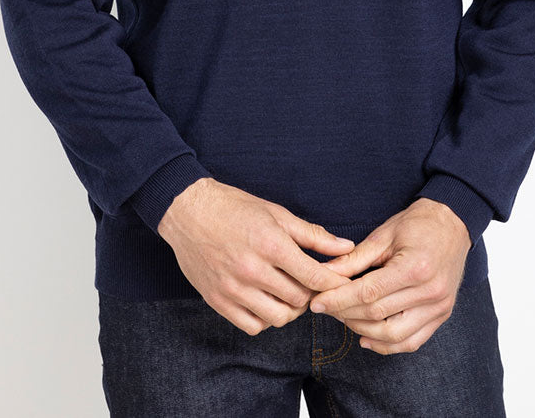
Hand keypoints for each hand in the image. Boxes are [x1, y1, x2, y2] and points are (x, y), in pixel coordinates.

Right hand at [157, 178, 357, 334]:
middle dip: (311, 293)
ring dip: (290, 308)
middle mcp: (252, 270)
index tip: (340, 283)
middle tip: (309, 282)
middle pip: (299, 299)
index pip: (314, 277)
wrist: (188, 211)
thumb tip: (346, 248)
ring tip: (287, 291)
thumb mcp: (276, 214)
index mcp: (271, 244)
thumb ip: (312, 235)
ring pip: (278, 317)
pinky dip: (265, 318)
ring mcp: (233, 289)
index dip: (333, 283)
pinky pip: (253, 326)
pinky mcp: (218, 301)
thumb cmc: (234, 208)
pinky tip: (265, 300)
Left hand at [306, 197, 471, 354]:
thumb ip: (354, 258)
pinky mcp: (442, 315)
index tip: (317, 302)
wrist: (453, 224)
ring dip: (363, 331)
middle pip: (378, 315)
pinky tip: (366, 338)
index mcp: (415, 267)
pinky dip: (387, 345)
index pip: (369, 293)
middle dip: (345, 314)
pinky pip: (412, 341)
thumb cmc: (417, 224)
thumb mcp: (384, 234)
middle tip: (325, 308)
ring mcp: (439, 307)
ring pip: (394, 335)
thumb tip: (325, 273)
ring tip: (343, 318)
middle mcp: (431, 292)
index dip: (339, 300)